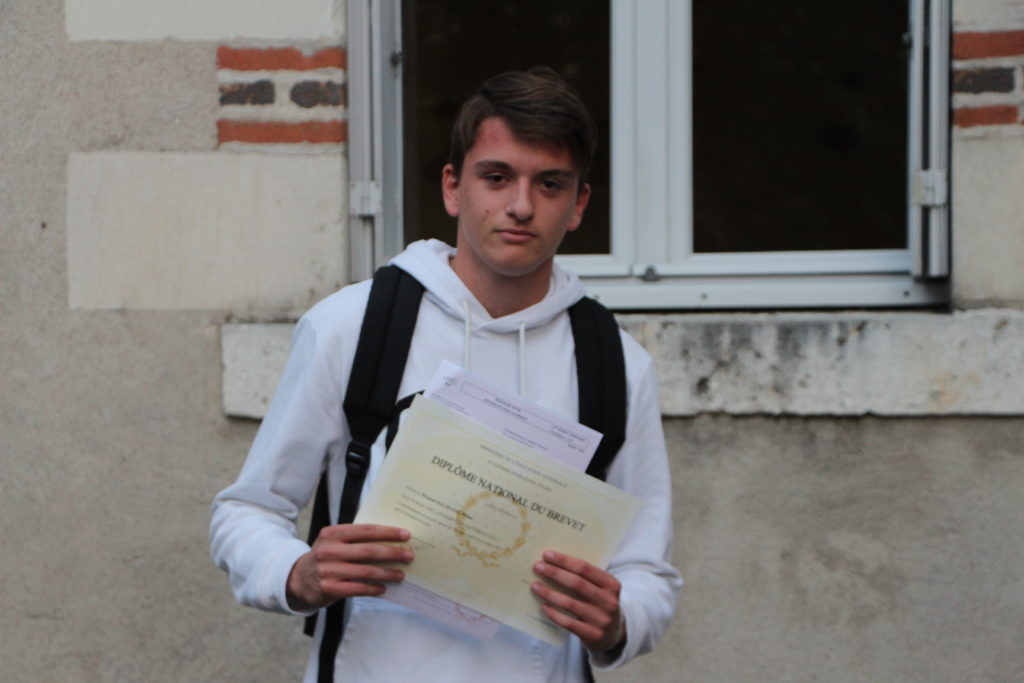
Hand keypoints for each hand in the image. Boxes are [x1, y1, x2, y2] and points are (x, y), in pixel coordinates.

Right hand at [286, 524, 412, 610]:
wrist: (298, 579)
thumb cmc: (325, 557)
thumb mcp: (334, 542)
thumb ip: (355, 539)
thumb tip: (390, 540)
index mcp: (333, 534)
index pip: (366, 530)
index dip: (387, 532)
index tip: (405, 535)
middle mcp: (329, 551)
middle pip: (368, 551)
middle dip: (392, 553)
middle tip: (408, 555)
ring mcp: (328, 570)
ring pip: (365, 572)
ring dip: (386, 573)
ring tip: (401, 574)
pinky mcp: (329, 588)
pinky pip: (358, 588)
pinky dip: (373, 589)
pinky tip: (383, 588)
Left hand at [531, 550, 625, 652]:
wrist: (614, 635)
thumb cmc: (600, 604)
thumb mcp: (601, 589)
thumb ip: (585, 578)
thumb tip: (554, 563)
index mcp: (611, 585)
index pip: (585, 569)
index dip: (565, 561)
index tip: (547, 555)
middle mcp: (609, 601)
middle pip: (577, 584)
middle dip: (555, 573)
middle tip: (537, 567)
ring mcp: (601, 620)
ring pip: (570, 603)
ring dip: (550, 593)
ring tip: (535, 586)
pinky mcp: (592, 635)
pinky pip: (568, 622)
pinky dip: (554, 613)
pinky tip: (544, 606)